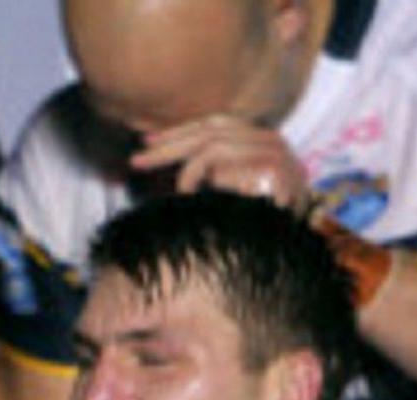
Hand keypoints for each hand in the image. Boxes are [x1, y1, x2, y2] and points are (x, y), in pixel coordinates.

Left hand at [131, 116, 313, 212]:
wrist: (281, 257)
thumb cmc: (249, 230)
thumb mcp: (224, 193)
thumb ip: (207, 171)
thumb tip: (161, 156)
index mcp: (262, 143)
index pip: (217, 125)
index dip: (180, 132)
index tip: (146, 143)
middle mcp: (273, 142)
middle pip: (211, 130)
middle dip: (168, 146)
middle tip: (136, 160)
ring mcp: (276, 153)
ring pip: (211, 148)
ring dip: (188, 175)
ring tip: (183, 197)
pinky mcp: (272, 169)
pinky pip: (219, 167)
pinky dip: (200, 184)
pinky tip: (198, 202)